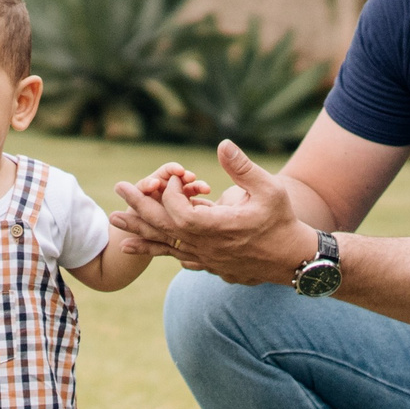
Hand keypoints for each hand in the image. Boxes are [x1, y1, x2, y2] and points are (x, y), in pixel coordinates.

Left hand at [111, 142, 315, 284]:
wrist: (293, 260)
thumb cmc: (283, 222)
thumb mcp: (269, 189)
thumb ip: (242, 168)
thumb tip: (222, 143)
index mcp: (218, 228)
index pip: (179, 213)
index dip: (170, 194)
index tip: (173, 177)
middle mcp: (206, 247)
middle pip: (164, 229)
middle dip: (139, 208)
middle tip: (119, 189)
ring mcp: (206, 258)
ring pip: (165, 246)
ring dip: (140, 234)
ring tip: (116, 227)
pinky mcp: (209, 265)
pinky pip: (176, 256)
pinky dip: (156, 250)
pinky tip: (140, 247)